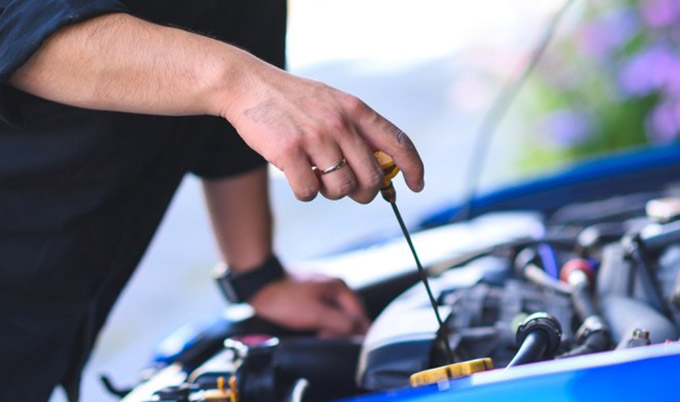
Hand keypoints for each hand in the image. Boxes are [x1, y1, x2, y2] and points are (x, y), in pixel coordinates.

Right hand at [220, 57, 424, 203]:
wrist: (248, 85)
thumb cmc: (292, 100)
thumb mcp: (333, 103)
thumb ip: (357, 130)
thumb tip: (379, 169)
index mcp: (356, 110)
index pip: (398, 143)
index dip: (413, 168)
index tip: (416, 185)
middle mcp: (340, 123)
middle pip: (372, 178)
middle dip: (365, 193)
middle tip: (351, 190)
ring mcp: (315, 138)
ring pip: (342, 189)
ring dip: (331, 192)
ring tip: (316, 176)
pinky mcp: (289, 152)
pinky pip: (309, 193)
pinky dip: (305, 192)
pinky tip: (296, 175)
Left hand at [248, 274, 370, 336]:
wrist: (260, 284)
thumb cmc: (285, 299)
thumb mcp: (315, 315)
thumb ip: (341, 323)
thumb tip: (361, 331)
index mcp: (340, 287)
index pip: (360, 314)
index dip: (357, 332)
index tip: (348, 345)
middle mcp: (335, 285)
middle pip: (350, 313)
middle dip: (345, 330)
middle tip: (332, 341)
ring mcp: (323, 287)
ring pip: (337, 311)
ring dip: (334, 326)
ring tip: (322, 335)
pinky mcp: (312, 291)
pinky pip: (326, 308)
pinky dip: (325, 320)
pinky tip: (316, 327)